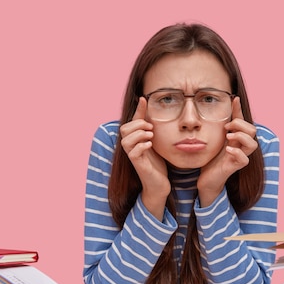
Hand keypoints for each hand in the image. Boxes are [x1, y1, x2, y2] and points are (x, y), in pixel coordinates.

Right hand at [119, 98, 169, 218]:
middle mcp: (130, 147)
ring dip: (138, 135)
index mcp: (134, 140)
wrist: (159, 183)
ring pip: (125, 140)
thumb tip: (155, 114)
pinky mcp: (138, 165)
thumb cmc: (157, 163)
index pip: (130, 121)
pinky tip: (150, 145)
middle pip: (123, 129)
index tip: (143, 99)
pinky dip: (141, 146)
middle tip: (151, 128)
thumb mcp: (155, 142)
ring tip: (151, 136)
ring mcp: (133, 156)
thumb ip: (151, 129)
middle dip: (137, 124)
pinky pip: (133, 153)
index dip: (137, 110)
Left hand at [197, 97, 257, 206]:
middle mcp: (240, 146)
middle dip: (240, 125)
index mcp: (236, 138)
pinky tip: (227, 149)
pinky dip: (237, 152)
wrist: (206, 178)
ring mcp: (239, 157)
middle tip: (226, 128)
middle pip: (253, 130)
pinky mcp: (235, 167)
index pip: (242, 121)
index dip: (239, 109)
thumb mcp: (213, 139)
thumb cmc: (211, 159)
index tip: (234, 99)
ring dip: (241, 137)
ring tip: (228, 137)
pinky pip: (244, 159)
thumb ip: (216, 128)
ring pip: (253, 144)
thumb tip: (212, 111)